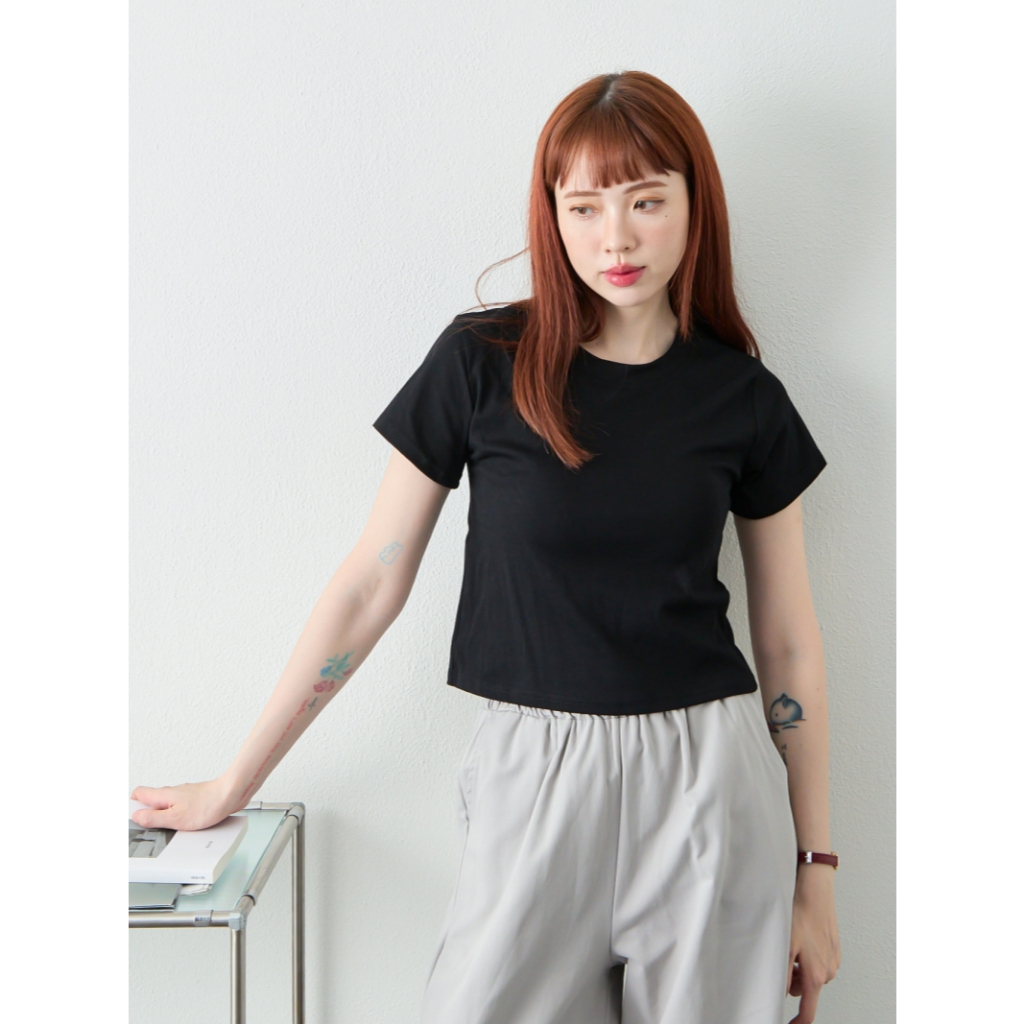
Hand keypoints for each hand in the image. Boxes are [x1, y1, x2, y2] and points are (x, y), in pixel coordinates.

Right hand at [131, 778, 240, 831]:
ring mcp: (184, 795)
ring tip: (165, 830)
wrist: (230, 795)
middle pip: (151, 800)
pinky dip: (177, 816)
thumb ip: (154, 818)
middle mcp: (172, 793)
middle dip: (147, 814)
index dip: (131, 805)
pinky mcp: (194, 800)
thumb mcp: (175, 818)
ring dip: (163, 816)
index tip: (128, 818)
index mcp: (163, 795)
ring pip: (166, 805)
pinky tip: (183, 826)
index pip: (138, 794)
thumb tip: (137, 817)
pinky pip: (180, 807)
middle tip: (146, 828)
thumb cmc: (207, 804)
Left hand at [787, 866, 840, 1022]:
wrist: (815, 892)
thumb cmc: (800, 914)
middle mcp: (828, 971)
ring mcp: (833, 959)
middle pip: (806, 991)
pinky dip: (807, 957)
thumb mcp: (784, 946)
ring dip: (799, 968)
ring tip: (791, 946)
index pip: (808, 1011)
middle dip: (793, 982)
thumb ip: (782, 974)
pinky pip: (819, 962)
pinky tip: (801, 939)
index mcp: (816, 976)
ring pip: (811, 975)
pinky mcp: (834, 948)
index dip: (798, 1022)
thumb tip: (781, 992)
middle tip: (783, 961)